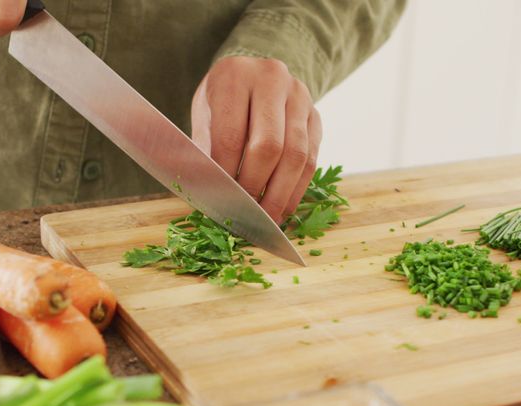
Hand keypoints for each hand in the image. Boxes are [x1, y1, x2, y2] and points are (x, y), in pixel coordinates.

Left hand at [192, 57, 321, 223]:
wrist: (252, 72)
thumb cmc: (222, 99)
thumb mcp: (204, 115)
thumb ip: (204, 149)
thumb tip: (207, 193)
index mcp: (234, 77)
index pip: (231, 136)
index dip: (227, 175)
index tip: (220, 202)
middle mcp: (272, 80)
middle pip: (269, 146)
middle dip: (256, 187)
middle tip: (244, 215)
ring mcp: (300, 97)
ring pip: (297, 155)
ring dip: (281, 194)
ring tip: (267, 219)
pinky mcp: (316, 116)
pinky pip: (312, 159)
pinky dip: (297, 188)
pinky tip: (284, 207)